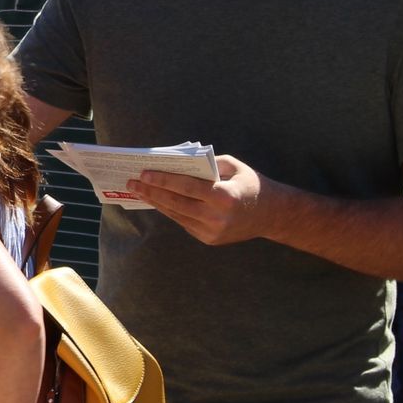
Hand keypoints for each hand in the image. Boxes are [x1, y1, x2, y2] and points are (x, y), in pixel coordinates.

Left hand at [127, 153, 270, 245]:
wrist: (271, 215)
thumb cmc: (250, 184)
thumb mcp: (234, 166)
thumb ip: (206, 164)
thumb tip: (175, 163)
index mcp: (225, 197)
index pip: (187, 188)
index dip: (164, 180)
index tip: (144, 174)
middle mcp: (218, 217)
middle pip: (176, 203)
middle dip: (151, 191)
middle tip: (132, 182)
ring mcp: (212, 231)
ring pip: (176, 214)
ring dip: (156, 202)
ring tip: (138, 190)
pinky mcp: (209, 239)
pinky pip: (183, 222)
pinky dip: (169, 210)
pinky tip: (156, 200)